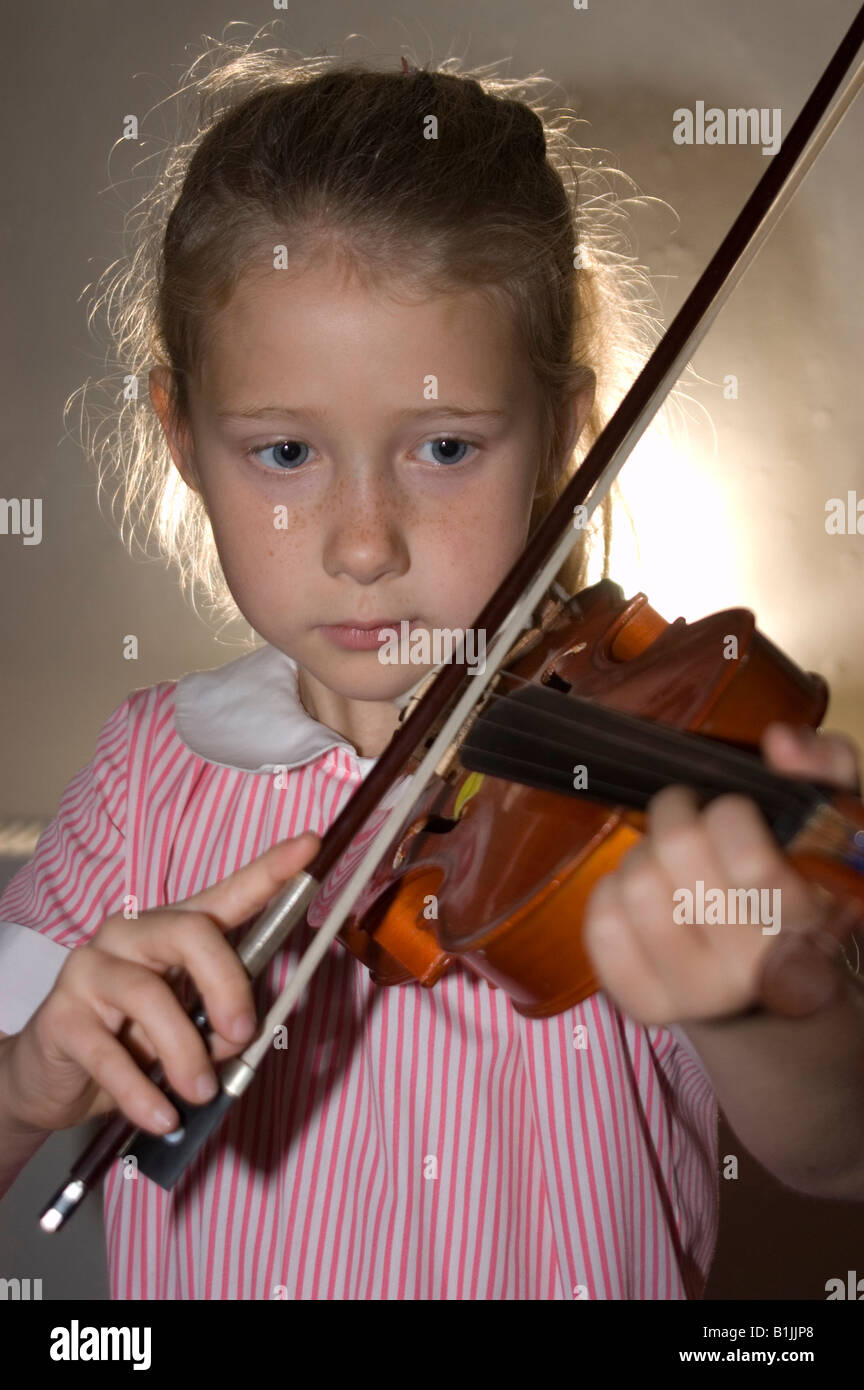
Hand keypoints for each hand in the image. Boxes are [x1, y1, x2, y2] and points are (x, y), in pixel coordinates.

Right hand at [0, 833, 319, 1136]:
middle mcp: (129, 935)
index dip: (270, 871)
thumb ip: (220, 1021)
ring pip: (151, 997)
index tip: (312, 846)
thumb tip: (245, 1034)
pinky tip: (162, 1116)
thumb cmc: (131, 1042)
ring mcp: (90, 970)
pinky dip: (143, 1093)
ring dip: (186, 1053)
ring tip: (200, 1093)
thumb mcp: (188, 1029)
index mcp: (170, 931)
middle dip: (228, 984)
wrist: (50, 1078)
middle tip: (243, 1035)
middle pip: (191, 932)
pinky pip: (109, 1054)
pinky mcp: (61, 1016)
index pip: (226, 894)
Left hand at [582, 722, 861, 1025]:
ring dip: (644, 854)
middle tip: (687, 812)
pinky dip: (611, 894)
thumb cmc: (795, 887)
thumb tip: (781, 743)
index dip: (729, 814)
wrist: (769, 988)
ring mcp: (696, 993)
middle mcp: (751, 968)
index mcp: (805, 922)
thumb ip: (823, 769)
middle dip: (677, 812)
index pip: (751, 862)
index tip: (733, 809)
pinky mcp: (646, 1004)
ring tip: (666, 858)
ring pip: (635, 883)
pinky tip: (642, 893)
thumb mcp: (828, 823)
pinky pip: (602, 926)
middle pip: (679, 851)